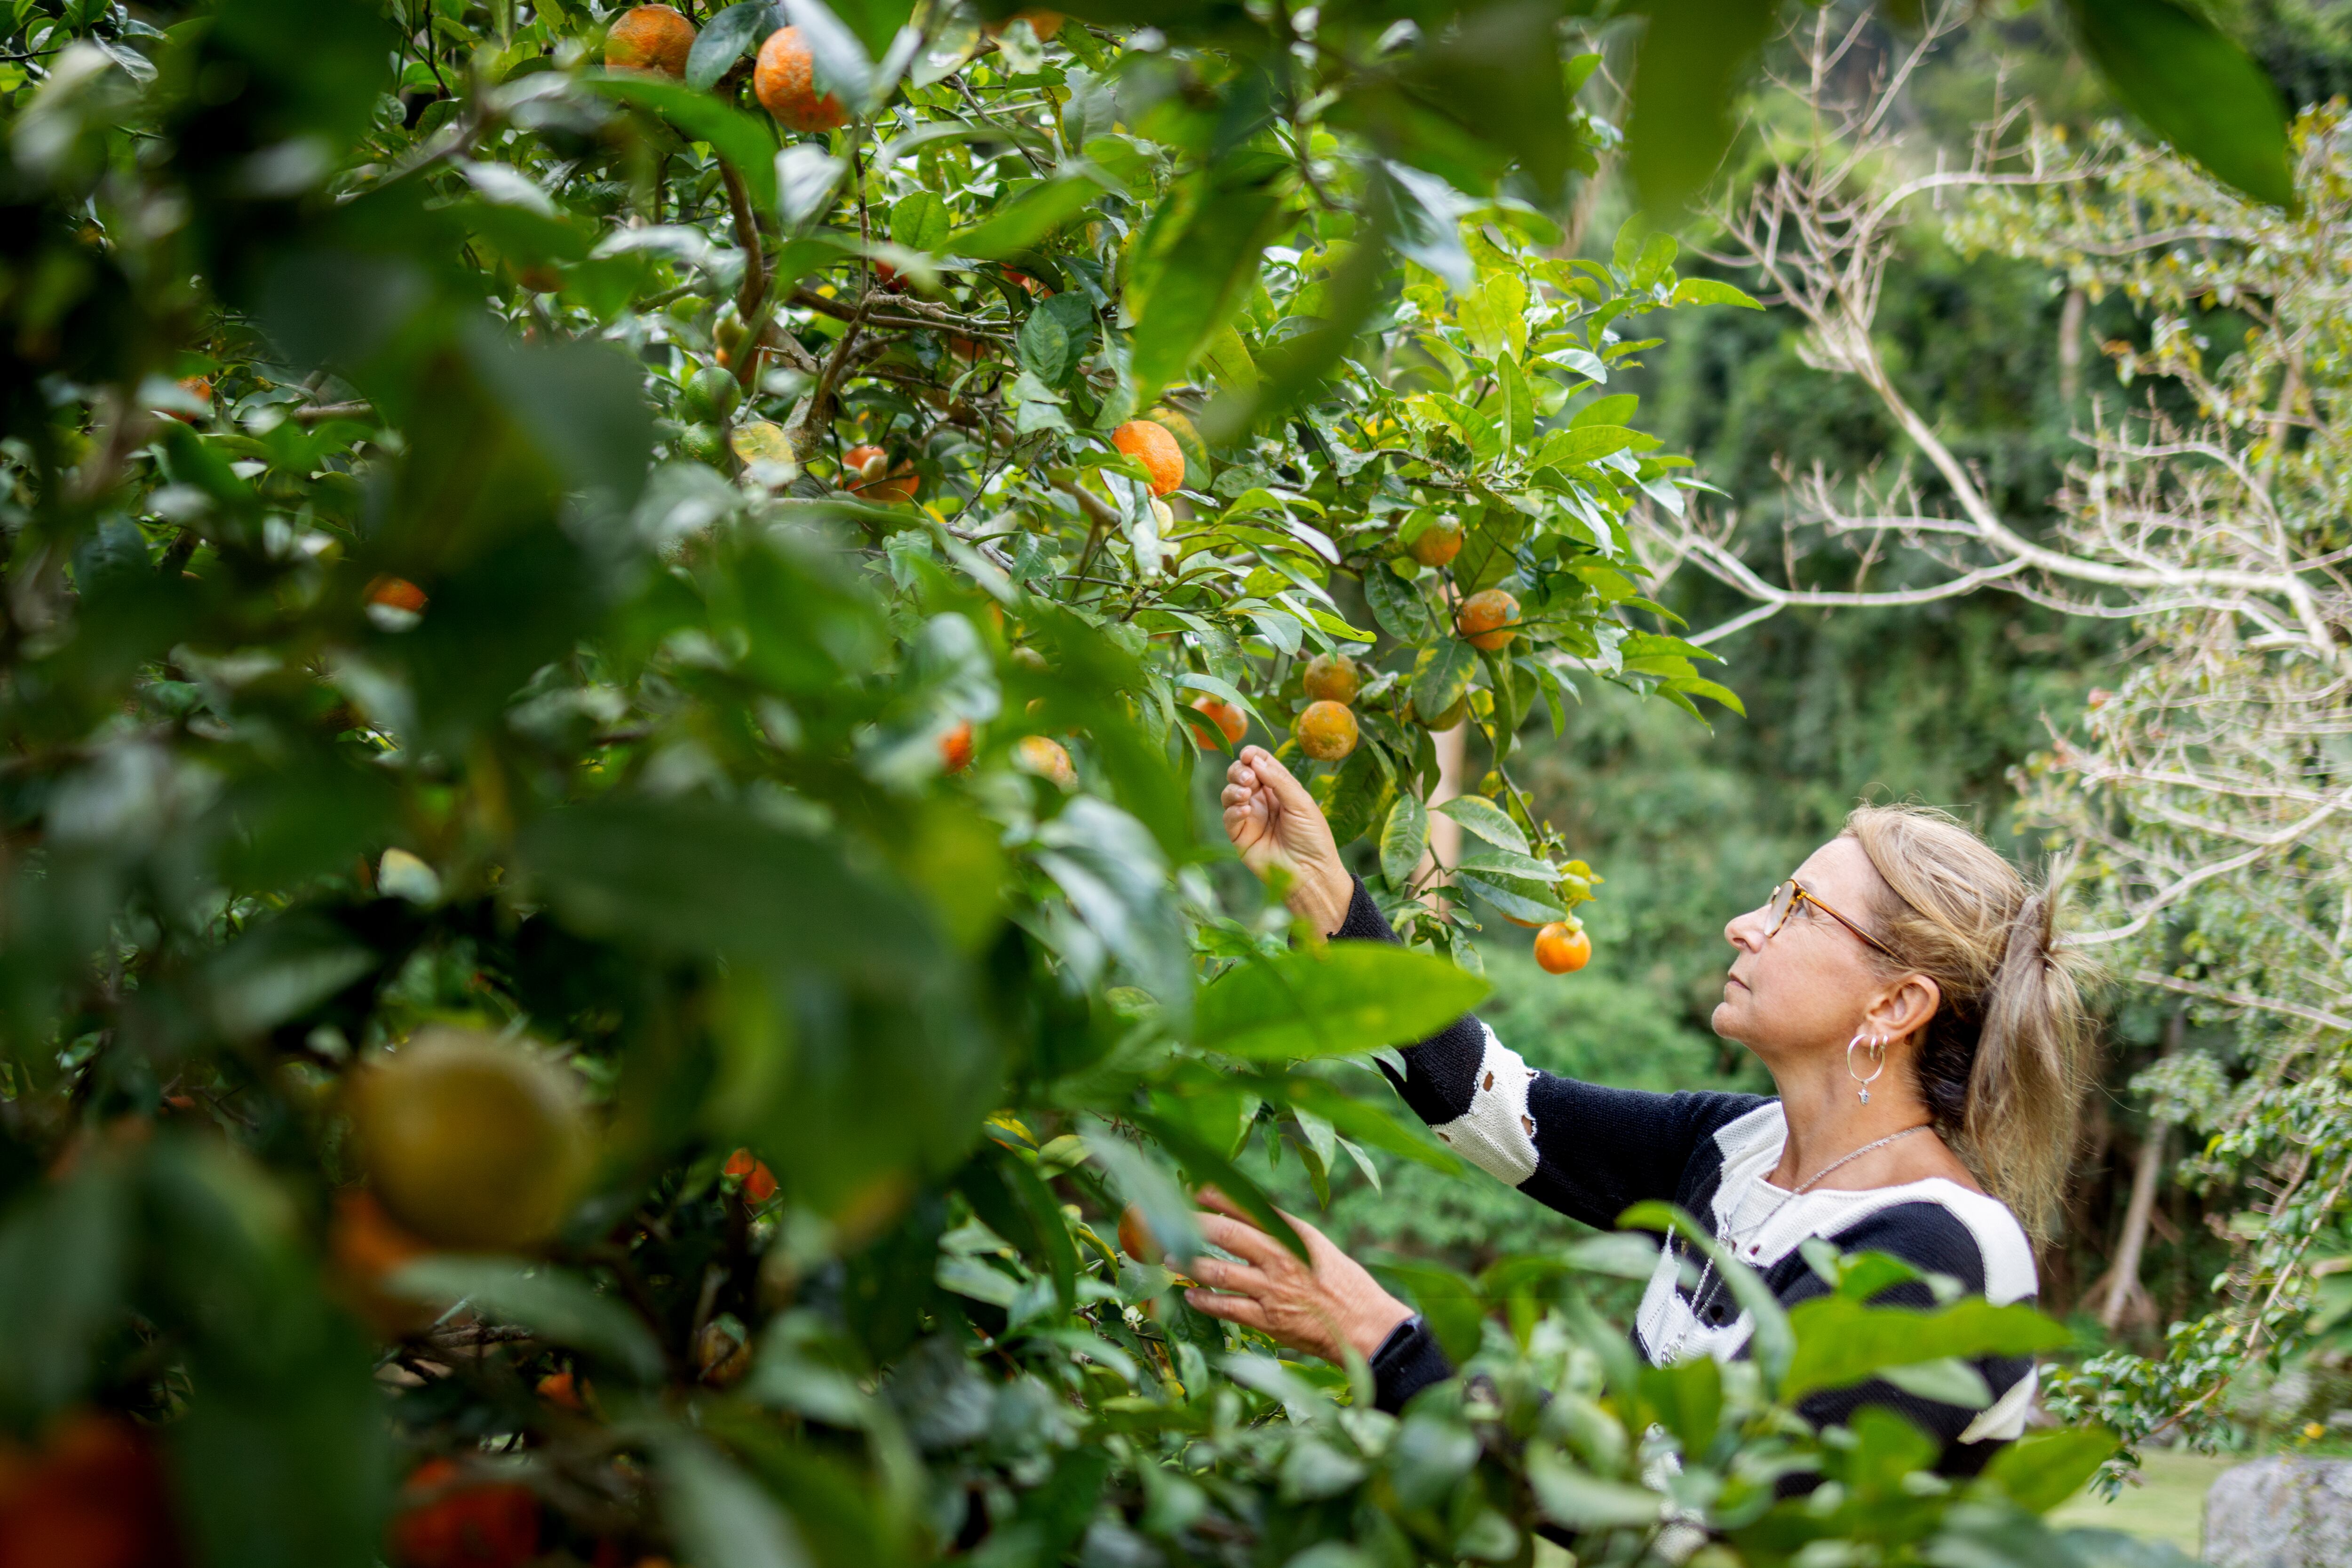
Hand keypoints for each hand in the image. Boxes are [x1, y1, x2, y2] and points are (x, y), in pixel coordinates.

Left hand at [1181, 1188, 1412, 1365]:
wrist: (1365, 1326)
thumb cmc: (1343, 1285)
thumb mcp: (1317, 1247)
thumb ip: (1283, 1234)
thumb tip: (1245, 1218)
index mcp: (1295, 1235)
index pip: (1251, 1207)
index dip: (1219, 1197)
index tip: (1194, 1188)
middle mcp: (1281, 1258)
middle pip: (1227, 1233)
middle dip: (1193, 1225)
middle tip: (1168, 1220)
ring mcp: (1272, 1290)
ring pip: (1219, 1270)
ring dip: (1189, 1263)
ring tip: (1168, 1258)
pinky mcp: (1268, 1320)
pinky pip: (1226, 1307)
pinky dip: (1204, 1300)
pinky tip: (1190, 1295)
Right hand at [1220, 745, 1352, 936]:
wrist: (1311, 874)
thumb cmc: (1313, 838)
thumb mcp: (1301, 803)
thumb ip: (1279, 780)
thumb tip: (1255, 758)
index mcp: (1280, 789)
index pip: (1261, 764)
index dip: (1252, 756)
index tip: (1248, 753)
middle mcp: (1262, 801)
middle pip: (1240, 775)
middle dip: (1239, 771)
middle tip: (1247, 776)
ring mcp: (1250, 818)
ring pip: (1229, 794)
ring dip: (1233, 788)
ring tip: (1245, 793)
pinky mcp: (1240, 837)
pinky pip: (1228, 818)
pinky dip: (1233, 811)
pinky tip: (1246, 811)